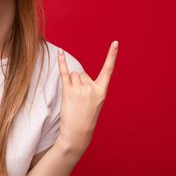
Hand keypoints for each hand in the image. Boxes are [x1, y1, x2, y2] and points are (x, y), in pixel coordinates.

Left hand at [56, 41, 118, 155]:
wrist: (77, 133)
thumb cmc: (86, 118)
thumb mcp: (96, 103)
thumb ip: (91, 87)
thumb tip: (78, 75)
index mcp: (102, 91)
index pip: (108, 70)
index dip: (112, 55)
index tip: (115, 43)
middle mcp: (92, 88)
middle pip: (82, 74)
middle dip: (78, 83)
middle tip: (78, 100)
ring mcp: (80, 89)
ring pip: (73, 75)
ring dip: (70, 84)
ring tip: (72, 99)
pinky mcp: (68, 91)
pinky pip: (64, 72)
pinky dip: (61, 61)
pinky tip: (60, 52)